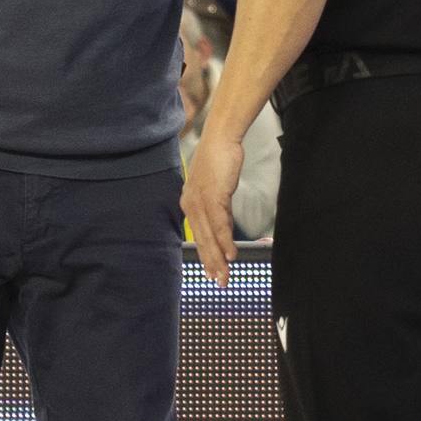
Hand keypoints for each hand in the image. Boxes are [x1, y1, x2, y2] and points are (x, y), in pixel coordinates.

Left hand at [181, 131, 245, 283]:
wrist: (221, 138)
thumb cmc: (220, 160)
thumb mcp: (218, 189)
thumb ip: (220, 210)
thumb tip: (225, 229)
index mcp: (189, 203)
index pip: (199, 236)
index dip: (206, 256)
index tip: (212, 273)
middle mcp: (190, 204)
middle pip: (202, 240)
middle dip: (211, 264)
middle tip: (220, 282)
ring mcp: (200, 201)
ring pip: (210, 236)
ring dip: (218, 258)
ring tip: (225, 275)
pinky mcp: (213, 196)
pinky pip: (220, 224)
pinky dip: (225, 241)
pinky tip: (231, 254)